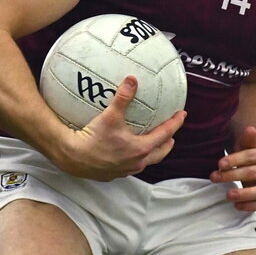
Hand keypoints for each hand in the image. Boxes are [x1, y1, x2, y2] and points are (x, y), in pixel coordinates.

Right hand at [53, 75, 185, 180]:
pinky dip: (137, 156)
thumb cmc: (93, 139)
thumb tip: (132, 80)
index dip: (175, 123)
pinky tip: (129, 150)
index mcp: (141, 149)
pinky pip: (132, 165)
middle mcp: (137, 162)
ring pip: (147, 161)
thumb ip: (123, 97)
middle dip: (168, 141)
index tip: (182, 114)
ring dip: (153, 151)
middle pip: (160, 152)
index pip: (165, 134)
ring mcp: (126, 170)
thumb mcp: (110, 116)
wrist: (73, 158)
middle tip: (172, 133)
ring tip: (154, 142)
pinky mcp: (114, 174)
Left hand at [210, 126, 255, 210]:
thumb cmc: (252, 152)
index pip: (252, 156)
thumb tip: (250, 130)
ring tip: (228, 195)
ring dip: (244, 194)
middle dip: (233, 176)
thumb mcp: (248, 143)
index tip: (220, 164)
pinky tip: (237, 206)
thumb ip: (248, 139)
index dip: (235, 160)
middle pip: (254, 173)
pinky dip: (251, 206)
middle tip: (215, 177)